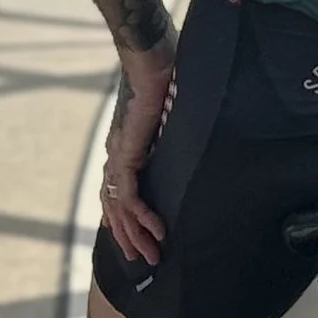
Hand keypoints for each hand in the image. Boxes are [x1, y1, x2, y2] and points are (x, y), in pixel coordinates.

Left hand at [101, 43, 177, 263]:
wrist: (151, 58)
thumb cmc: (163, 75)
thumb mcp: (173, 112)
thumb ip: (178, 127)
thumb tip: (203, 129)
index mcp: (125, 146)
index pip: (119, 190)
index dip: (125, 216)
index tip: (138, 237)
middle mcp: (117, 155)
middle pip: (115, 207)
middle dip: (129, 236)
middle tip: (144, 259)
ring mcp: (119, 157)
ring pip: (120, 209)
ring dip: (135, 235)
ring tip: (152, 256)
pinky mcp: (126, 155)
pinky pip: (130, 198)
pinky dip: (142, 218)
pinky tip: (158, 233)